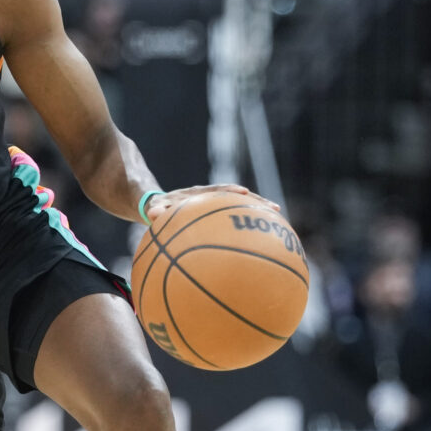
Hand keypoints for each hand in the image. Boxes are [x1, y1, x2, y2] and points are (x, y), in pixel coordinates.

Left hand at [146, 183, 284, 223]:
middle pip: (237, 197)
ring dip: (258, 212)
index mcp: (197, 195)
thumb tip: (152, 215)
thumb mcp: (154, 208)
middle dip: (255, 201)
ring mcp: (217, 207)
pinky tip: (265, 240)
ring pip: (241, 207)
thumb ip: (155, 210)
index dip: (229, 191)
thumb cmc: (157, 209)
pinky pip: (235, 221)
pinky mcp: (218, 218)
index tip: (242, 193)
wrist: (159, 207)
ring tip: (278, 218)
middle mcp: (211, 198)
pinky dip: (248, 227)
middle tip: (274, 208)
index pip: (216, 190)